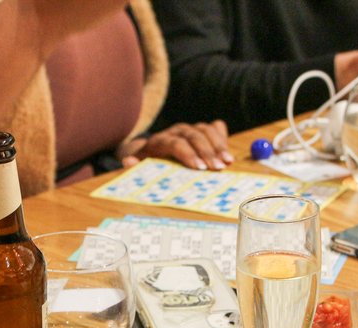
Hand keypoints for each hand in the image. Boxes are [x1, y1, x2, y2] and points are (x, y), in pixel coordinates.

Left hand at [118, 120, 233, 170]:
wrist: (151, 150)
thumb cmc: (147, 162)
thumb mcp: (138, 165)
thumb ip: (135, 165)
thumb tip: (128, 163)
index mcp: (160, 140)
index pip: (176, 143)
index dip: (188, 154)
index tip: (200, 169)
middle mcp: (176, 131)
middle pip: (194, 135)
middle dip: (207, 152)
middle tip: (218, 168)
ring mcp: (190, 129)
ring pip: (206, 130)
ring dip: (219, 146)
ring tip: (227, 162)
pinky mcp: (200, 130)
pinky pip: (214, 129)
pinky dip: (222, 138)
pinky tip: (228, 153)